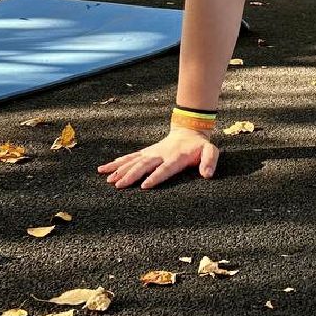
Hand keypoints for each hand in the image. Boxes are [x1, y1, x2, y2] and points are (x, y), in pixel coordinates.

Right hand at [97, 127, 218, 189]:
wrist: (189, 130)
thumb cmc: (199, 146)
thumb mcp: (210, 151)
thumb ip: (210, 161)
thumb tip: (207, 175)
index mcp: (176, 157)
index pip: (165, 168)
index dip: (155, 177)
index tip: (144, 185)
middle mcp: (160, 154)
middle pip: (144, 165)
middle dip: (131, 175)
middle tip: (119, 185)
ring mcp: (151, 153)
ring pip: (133, 161)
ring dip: (120, 169)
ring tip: (108, 179)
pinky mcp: (146, 152)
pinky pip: (130, 157)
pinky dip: (117, 162)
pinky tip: (105, 169)